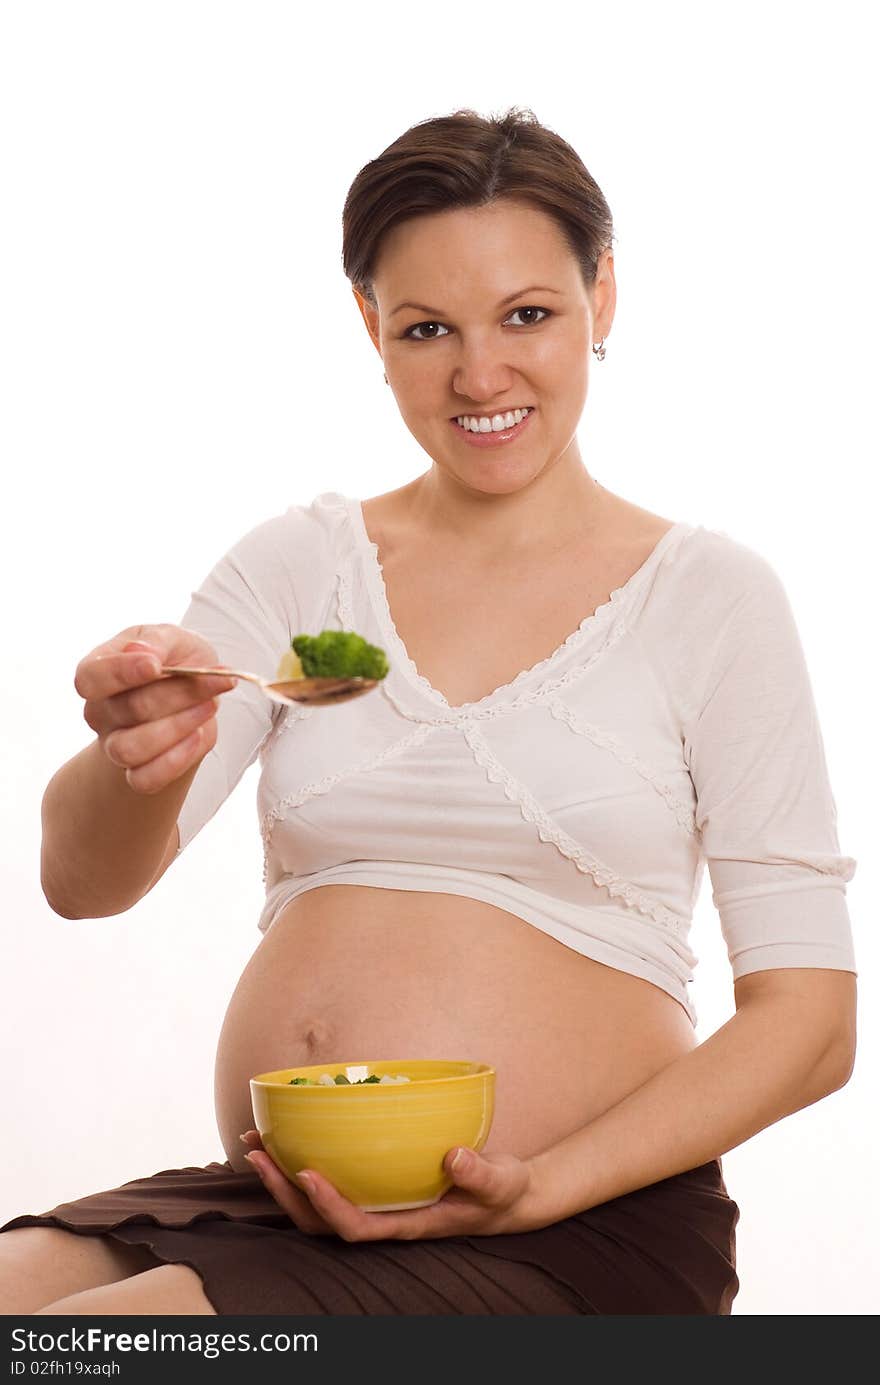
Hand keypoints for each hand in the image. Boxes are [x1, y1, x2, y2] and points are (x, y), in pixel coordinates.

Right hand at [75, 623, 235, 793]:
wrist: (193, 692)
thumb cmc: (174, 659)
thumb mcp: (171, 637)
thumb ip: (157, 642)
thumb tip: (141, 653)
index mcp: (97, 672)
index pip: (90, 678)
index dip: (120, 673)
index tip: (156, 666)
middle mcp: (100, 711)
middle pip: (131, 709)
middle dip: (180, 693)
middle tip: (217, 679)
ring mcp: (114, 744)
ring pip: (132, 749)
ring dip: (179, 727)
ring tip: (210, 706)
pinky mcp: (136, 772)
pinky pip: (145, 780)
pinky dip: (176, 761)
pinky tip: (199, 736)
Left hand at [239, 1130, 545, 1240]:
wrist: (505, 1197)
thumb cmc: (502, 1192)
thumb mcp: (501, 1182)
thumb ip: (480, 1172)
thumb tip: (455, 1157)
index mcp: (408, 1225)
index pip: (356, 1227)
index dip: (327, 1206)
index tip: (306, 1173)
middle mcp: (384, 1220)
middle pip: (320, 1222)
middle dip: (283, 1191)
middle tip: (257, 1150)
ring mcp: (377, 1205)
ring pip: (316, 1207)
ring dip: (281, 1177)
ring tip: (255, 1142)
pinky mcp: (376, 1187)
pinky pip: (332, 1181)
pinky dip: (302, 1162)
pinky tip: (290, 1135)